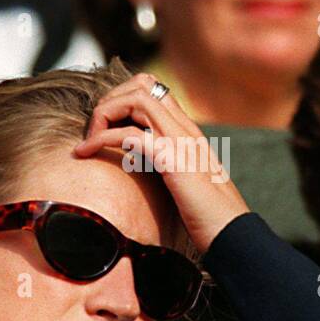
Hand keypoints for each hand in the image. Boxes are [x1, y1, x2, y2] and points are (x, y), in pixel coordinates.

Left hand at [74, 73, 249, 252]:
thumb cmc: (209, 217)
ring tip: (88, 139)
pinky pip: (130, 134)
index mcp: (188, 133)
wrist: (233, 234)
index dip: (123, 98)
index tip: (105, 124)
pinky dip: (101, 138)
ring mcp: (180, 142)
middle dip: (110, 100)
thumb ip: (168, 166)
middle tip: (93, 129)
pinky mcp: (173, 161)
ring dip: (105, 113)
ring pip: (137, 100)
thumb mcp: (185, 182)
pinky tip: (85, 153)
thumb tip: (139, 168)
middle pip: (143, 86)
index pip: (154, 91)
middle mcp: (185, 129)